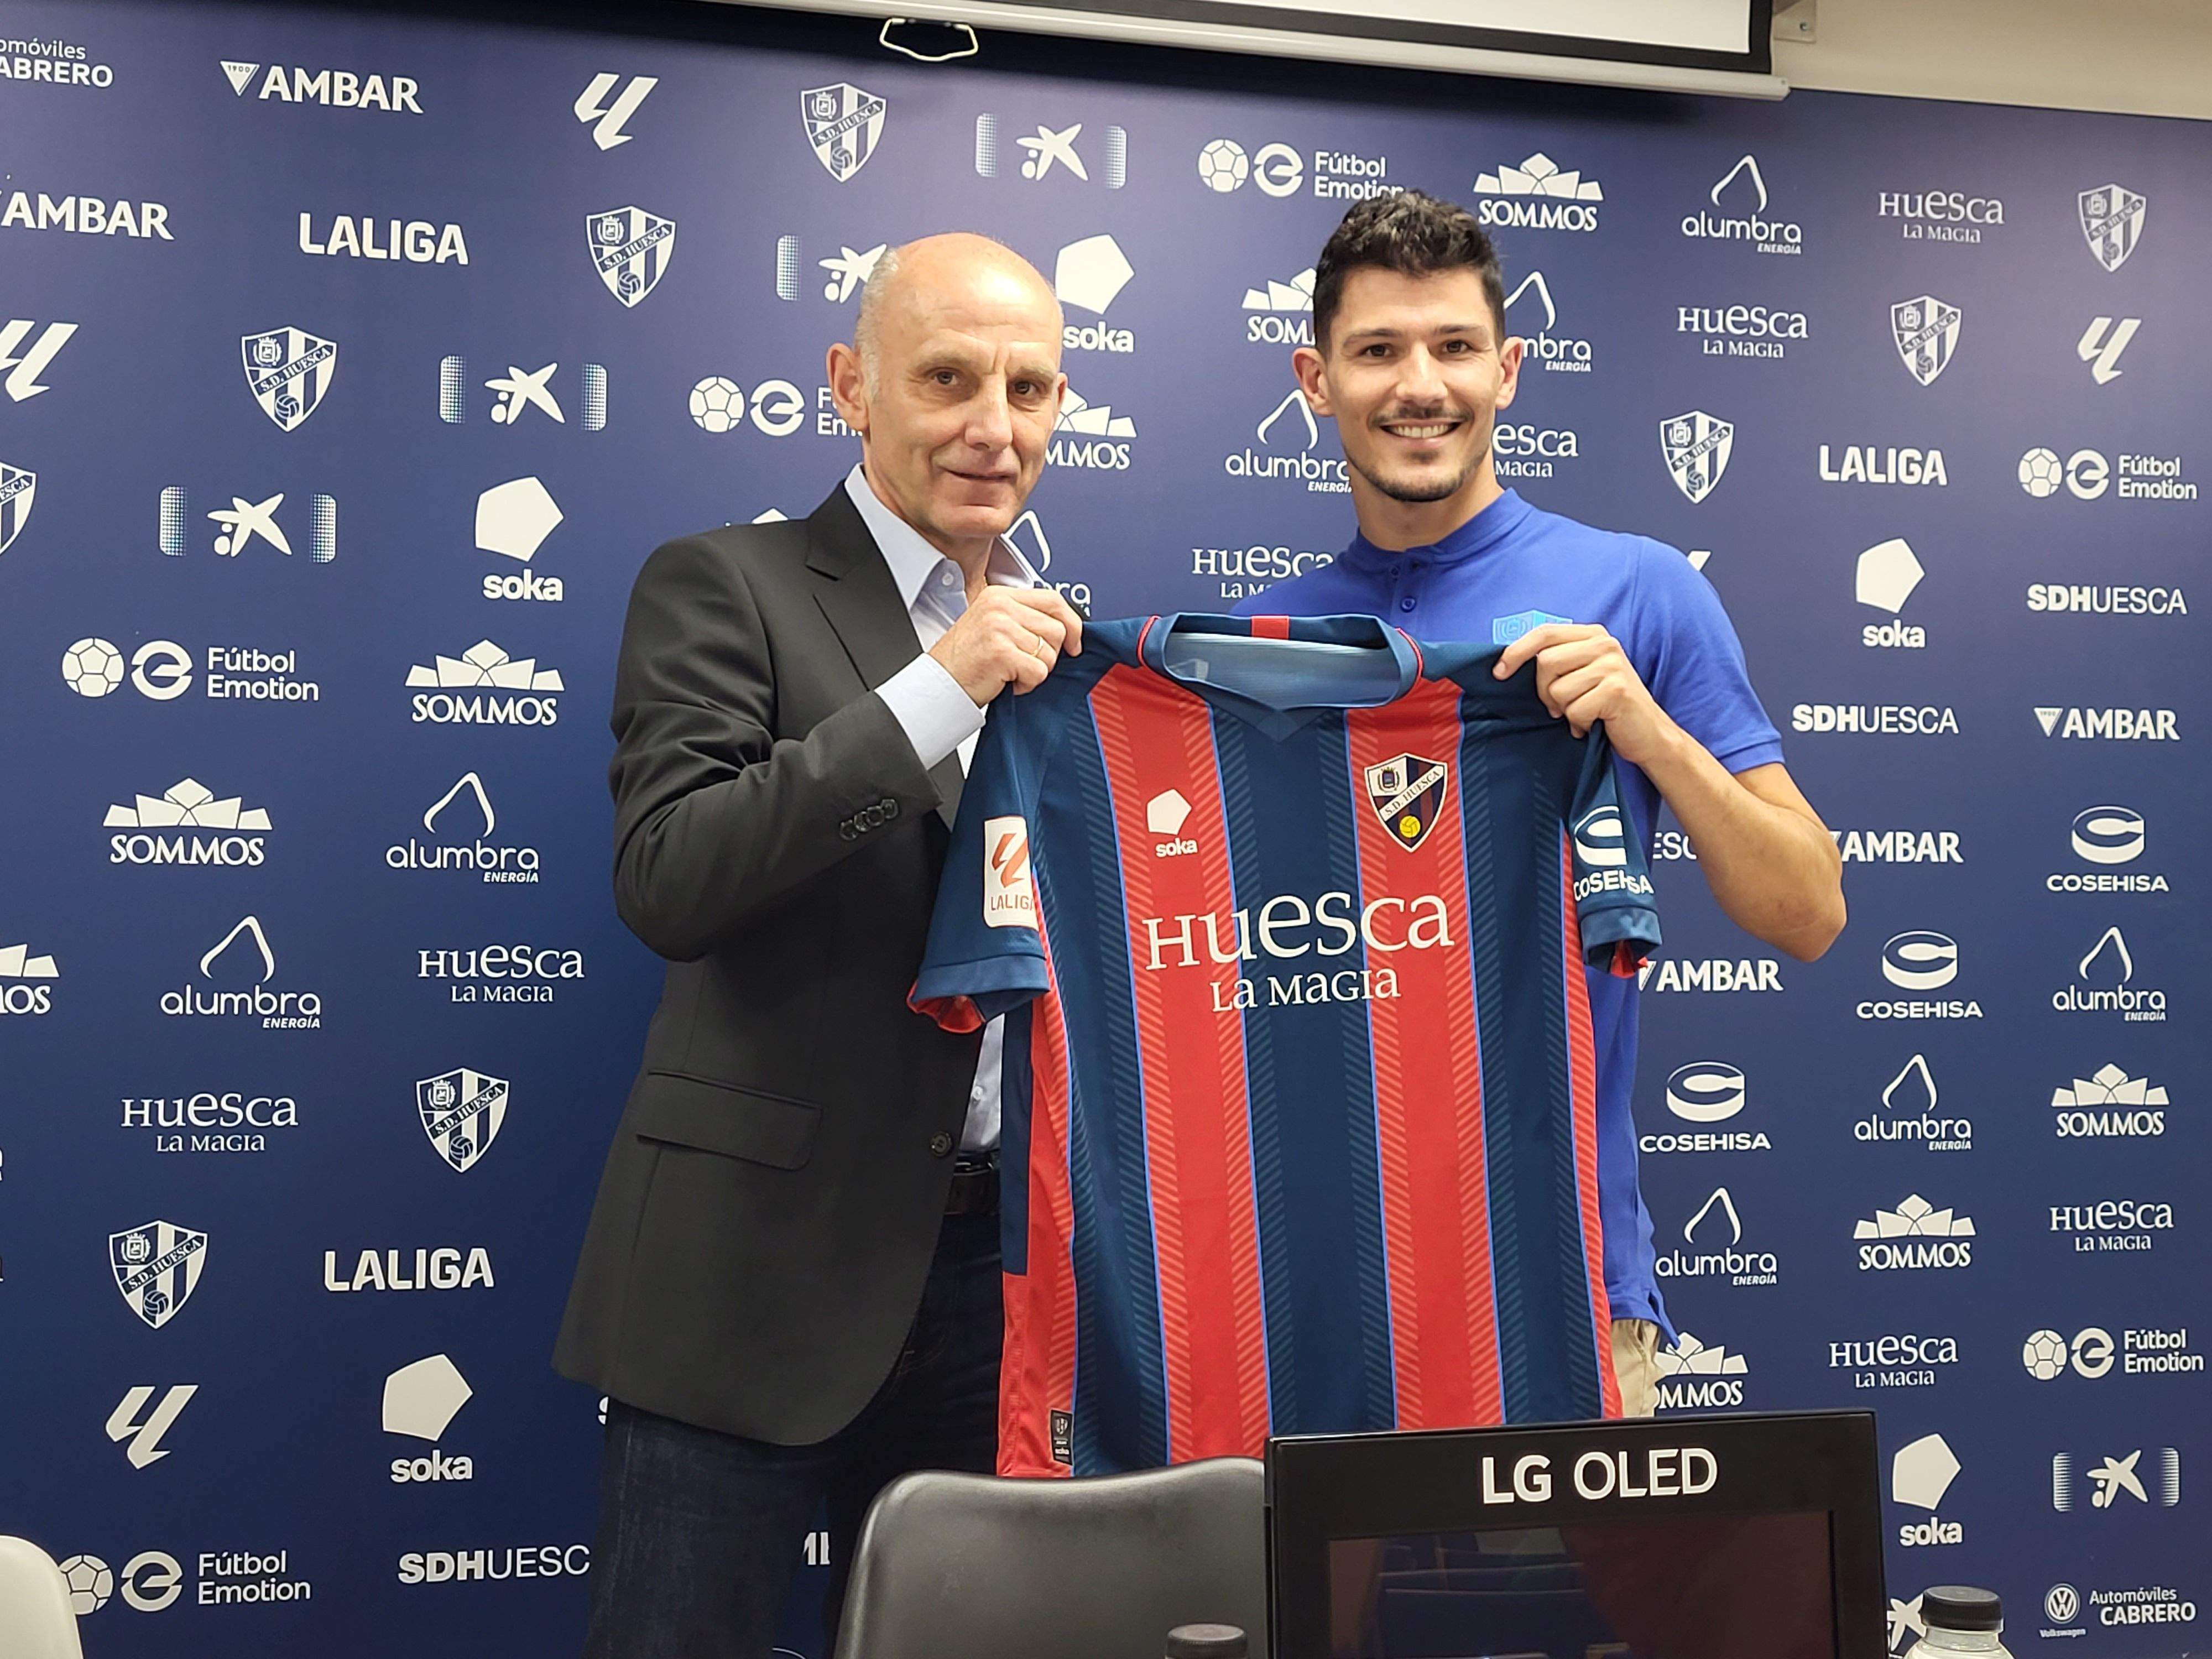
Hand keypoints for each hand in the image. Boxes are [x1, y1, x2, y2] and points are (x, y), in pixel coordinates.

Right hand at [929, 586, 1084, 704]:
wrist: (939, 684)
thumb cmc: (965, 660)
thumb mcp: (991, 625)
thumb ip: (1022, 618)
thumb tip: (1063, 626)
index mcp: (999, 595)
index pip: (1053, 600)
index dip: (1072, 623)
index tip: (1074, 643)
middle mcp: (1000, 607)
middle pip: (1057, 629)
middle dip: (1050, 654)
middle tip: (1028, 664)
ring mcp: (1000, 628)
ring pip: (1050, 653)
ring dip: (1036, 670)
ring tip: (1012, 672)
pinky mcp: (1002, 652)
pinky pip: (1038, 672)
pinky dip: (1028, 684)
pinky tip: (1008, 682)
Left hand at [1492, 623, 1674, 764]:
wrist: (1648, 733)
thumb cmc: (1608, 705)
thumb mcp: (1582, 674)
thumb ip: (1557, 662)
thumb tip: (1509, 663)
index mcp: (1593, 635)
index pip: (1544, 633)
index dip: (1516, 652)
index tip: (1499, 673)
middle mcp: (1604, 644)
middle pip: (1545, 663)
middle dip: (1544, 692)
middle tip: (1560, 707)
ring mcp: (1612, 665)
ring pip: (1558, 689)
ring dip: (1565, 710)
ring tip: (1584, 713)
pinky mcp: (1616, 690)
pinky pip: (1574, 710)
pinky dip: (1579, 723)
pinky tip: (1594, 723)